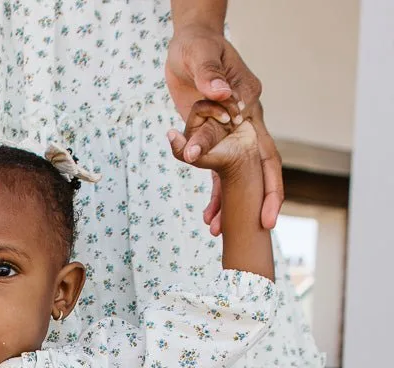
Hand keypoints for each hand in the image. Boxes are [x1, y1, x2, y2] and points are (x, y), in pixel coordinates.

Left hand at [166, 26, 282, 229]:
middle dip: (264, 199)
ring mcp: (232, 135)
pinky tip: (208, 219)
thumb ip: (210, 74)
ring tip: (217, 231)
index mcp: (250, 105)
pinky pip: (217, 174)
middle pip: (261, 169)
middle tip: (264, 226)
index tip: (268, 207)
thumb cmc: (197, 46)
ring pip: (238, 178)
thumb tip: (222, 94)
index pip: (265, 147)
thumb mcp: (201, 55)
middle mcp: (246, 124)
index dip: (269, 179)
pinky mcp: (214, 142)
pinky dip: (214, 197)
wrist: (187, 48)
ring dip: (230, 206)